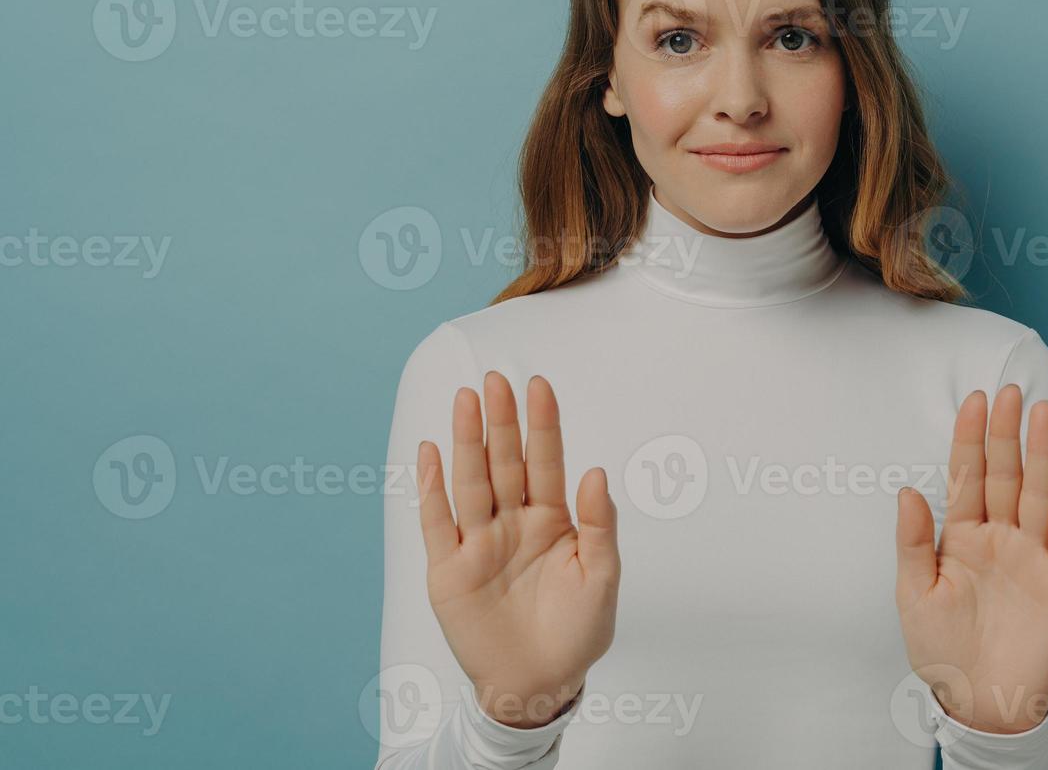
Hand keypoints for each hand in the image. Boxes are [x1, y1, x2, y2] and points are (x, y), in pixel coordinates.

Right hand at [416, 372, 620, 728]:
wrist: (539, 685)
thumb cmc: (577, 633)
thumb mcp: (602, 578)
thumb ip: (599, 526)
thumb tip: (596, 473)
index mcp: (553, 521)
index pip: (546, 461)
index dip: (543, 425)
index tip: (540, 385)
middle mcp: (513, 523)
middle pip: (505, 462)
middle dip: (501, 421)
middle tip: (496, 379)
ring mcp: (479, 543)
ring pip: (470, 482)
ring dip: (466, 441)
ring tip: (464, 400)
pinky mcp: (448, 569)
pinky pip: (437, 522)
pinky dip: (430, 488)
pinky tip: (428, 453)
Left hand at [895, 383, 1047, 734]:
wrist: (981, 703)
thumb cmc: (942, 653)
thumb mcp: (914, 595)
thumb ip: (913, 542)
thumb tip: (907, 490)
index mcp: (962, 539)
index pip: (967, 477)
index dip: (970, 439)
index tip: (973, 400)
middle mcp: (1000, 539)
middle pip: (1005, 475)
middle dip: (1005, 432)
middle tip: (1008, 390)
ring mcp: (1033, 556)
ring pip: (1039, 492)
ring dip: (1041, 451)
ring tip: (1040, 410)